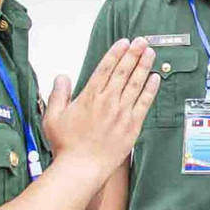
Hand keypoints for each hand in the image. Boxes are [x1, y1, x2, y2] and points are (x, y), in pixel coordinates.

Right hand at [44, 38, 159, 173]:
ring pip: (136, 84)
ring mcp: (122, 112)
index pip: (105, 68)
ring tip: (150, 53)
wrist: (81, 168)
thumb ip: (58, 95)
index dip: (116, 53)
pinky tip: (156, 78)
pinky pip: (145, 103)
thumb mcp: (53, 117)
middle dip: (133, 54)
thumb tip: (62, 77)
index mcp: (89, 97)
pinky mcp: (132, 125)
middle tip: (142, 41)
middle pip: (123, 72)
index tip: (124, 42)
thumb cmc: (67, 146)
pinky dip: (151, 89)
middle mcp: (108, 101)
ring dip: (144, 66)